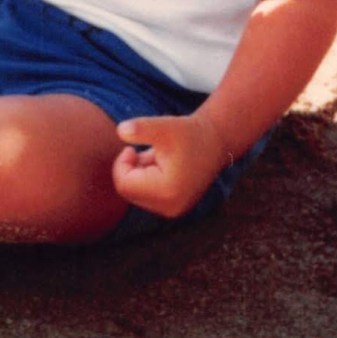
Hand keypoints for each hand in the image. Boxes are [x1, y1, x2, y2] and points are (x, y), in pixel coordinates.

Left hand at [111, 113, 229, 218]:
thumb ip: (141, 128)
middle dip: (132, 170)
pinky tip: (163, 166)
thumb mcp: (164, 126)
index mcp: (167, 191)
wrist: (216, 142)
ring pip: (137, 195)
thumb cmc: (189, 132)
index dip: (122, 164)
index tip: (131, 147)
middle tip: (147, 151)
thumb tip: (120, 130)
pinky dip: (148, 180)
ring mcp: (173, 211)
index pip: (124, 184)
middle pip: (129, 192)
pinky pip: (147, 197)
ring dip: (140, 174)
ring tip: (158, 158)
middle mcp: (170, 208)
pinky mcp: (174, 209)